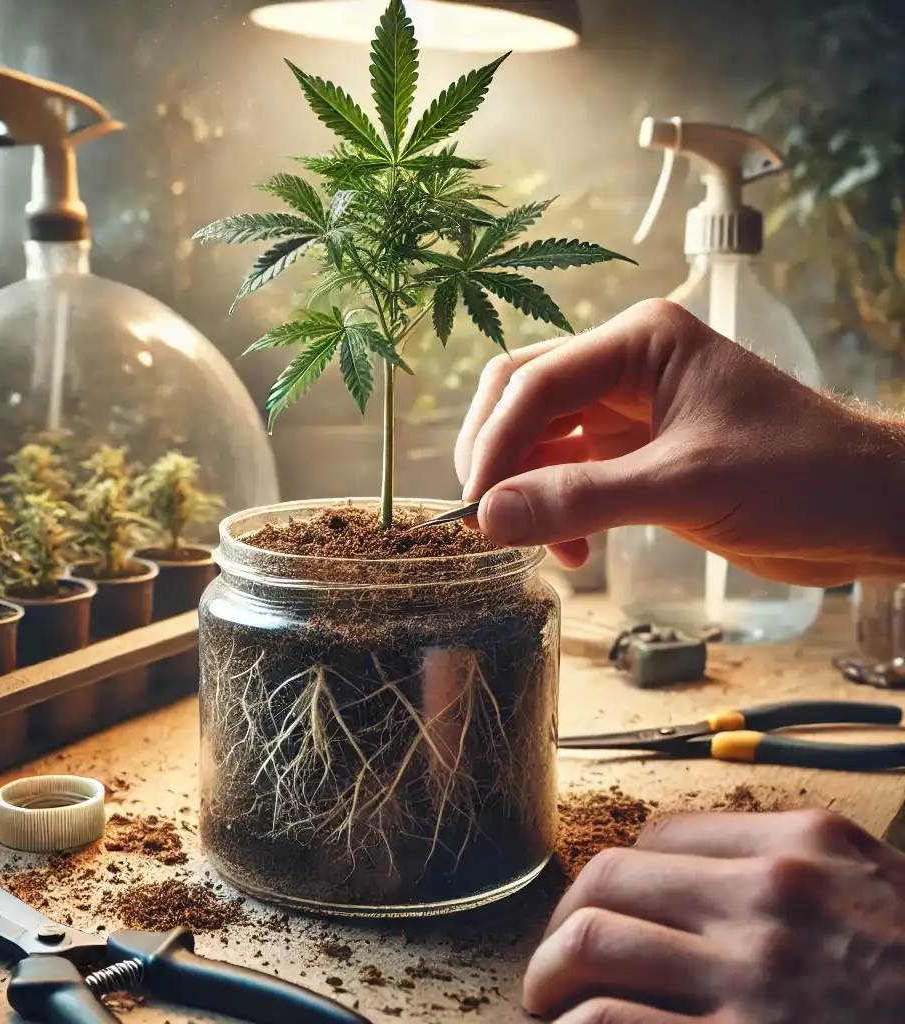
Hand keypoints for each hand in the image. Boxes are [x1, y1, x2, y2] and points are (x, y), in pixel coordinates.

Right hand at [454, 299, 904, 585]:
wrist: (867, 510)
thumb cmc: (802, 474)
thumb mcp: (686, 484)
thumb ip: (583, 497)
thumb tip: (490, 515)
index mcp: (640, 342)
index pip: (535, 382)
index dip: (495, 444)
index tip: (475, 507)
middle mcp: (625, 368)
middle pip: (522, 401)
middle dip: (498, 460)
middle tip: (485, 522)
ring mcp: (628, 411)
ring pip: (539, 441)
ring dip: (525, 492)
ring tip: (537, 545)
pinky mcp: (634, 455)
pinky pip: (567, 475)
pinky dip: (554, 511)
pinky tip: (570, 550)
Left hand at [523, 808, 904, 1022]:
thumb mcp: (878, 892)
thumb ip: (795, 872)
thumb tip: (697, 882)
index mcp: (804, 847)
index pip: (663, 836)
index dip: (622, 878)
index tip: (610, 912)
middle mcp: (771, 897)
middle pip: (609, 879)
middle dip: (563, 921)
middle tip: (555, 962)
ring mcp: (755, 975)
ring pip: (593, 944)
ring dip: (551, 975)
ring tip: (546, 1003)